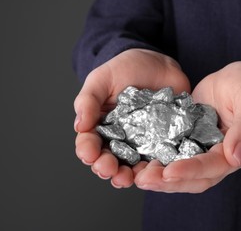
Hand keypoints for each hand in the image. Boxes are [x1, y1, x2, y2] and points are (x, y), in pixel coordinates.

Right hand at [73, 49, 189, 187]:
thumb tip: (79, 125)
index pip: (90, 143)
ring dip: (128, 175)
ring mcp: (141, 142)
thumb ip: (88, 100)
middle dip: (106, 167)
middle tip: (108, 169)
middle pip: (109, 159)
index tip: (89, 153)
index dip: (87, 151)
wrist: (158, 62)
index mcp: (101, 126)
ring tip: (127, 177)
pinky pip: (158, 158)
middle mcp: (120, 138)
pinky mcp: (162, 141)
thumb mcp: (102, 79)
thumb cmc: (125, 68)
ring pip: (132, 165)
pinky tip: (153, 170)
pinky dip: (154, 167)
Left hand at [134, 62, 240, 192]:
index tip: (168, 173)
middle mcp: (219, 157)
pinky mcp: (190, 140)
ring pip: (182, 171)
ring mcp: (203, 149)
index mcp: (237, 152)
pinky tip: (140, 160)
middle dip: (168, 182)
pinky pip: (174, 154)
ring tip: (138, 176)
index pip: (212, 167)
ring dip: (160, 176)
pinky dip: (158, 160)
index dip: (190, 171)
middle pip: (194, 178)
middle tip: (143, 180)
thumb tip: (236, 157)